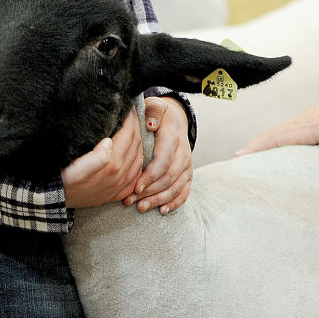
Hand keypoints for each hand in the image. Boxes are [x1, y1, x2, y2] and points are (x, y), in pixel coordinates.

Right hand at [62, 108, 143, 208]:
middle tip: (131, 114)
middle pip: (135, 144)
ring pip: (138, 159)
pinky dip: (138, 163)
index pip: (128, 135)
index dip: (129, 119)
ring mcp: (118, 186)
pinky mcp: (115, 194)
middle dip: (135, 127)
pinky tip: (135, 155)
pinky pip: (135, 176)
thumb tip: (110, 142)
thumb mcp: (74, 167)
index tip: (128, 107)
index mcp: (111, 165)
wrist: (54, 201)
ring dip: (138, 142)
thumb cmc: (62, 179)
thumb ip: (95, 157)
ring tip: (133, 129)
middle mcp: (119, 176)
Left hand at [123, 96, 192, 214]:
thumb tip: (150, 125)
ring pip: (176, 187)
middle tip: (130, 201)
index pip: (163, 161)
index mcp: (173, 137)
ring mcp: (187, 164)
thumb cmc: (158, 115)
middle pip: (169, 178)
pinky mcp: (188, 173)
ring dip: (159, 199)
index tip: (135, 187)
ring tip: (141, 208)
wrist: (175, 119)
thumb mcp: (154, 107)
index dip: (150, 176)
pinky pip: (185, 191)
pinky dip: (175, 202)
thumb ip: (152, 112)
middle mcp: (183, 152)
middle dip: (150, 192)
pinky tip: (162, 210)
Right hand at [237, 85, 318, 170]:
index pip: (278, 136)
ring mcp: (309, 119)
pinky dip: (277, 140)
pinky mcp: (314, 120)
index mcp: (311, 124)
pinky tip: (276, 151)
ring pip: (281, 132)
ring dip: (265, 144)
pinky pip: (290, 132)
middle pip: (274, 134)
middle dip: (255, 146)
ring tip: (250, 160)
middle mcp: (305, 120)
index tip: (239, 156)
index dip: (258, 146)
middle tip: (236, 162)